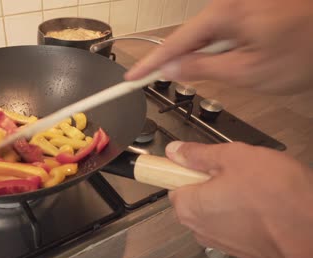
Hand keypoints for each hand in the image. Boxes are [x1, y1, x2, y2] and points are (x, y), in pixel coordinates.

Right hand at [125, 0, 312, 93]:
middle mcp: (228, 4)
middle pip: (188, 37)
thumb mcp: (248, 72)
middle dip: (179, 61)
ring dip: (206, 57)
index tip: (131, 77)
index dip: (149, 64)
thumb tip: (173, 69)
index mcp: (224, 14)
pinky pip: (224, 31)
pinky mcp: (250, 10)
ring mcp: (240, 6)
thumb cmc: (306, 51)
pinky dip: (221, 49)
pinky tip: (240, 60)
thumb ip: (203, 69)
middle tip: (165, 82)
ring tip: (229, 72)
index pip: (173, 44)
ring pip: (207, 36)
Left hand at [165, 141, 312, 257]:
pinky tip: (261, 201)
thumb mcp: (234, 157)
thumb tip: (176, 151)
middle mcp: (199, 227)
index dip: (182, 168)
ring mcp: (219, 239)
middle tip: (233, 170)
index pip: (169, 183)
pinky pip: (231, 221)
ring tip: (253, 186)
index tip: (194, 161)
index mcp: (190, 205)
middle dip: (209, 180)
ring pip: (213, 208)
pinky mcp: (239, 246)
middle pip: (192, 196)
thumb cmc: (277, 198)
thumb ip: (198, 154)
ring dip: (227, 195)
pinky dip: (241, 210)